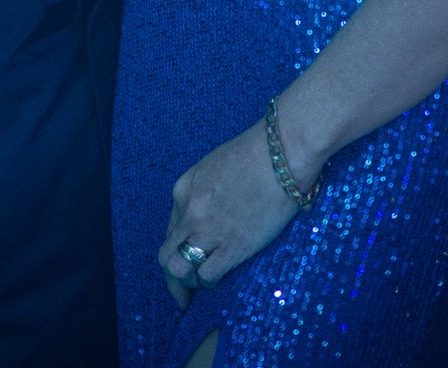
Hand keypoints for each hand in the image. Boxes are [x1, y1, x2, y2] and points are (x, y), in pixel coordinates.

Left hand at [158, 123, 303, 309]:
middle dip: (172, 278)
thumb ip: (203, 191)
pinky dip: (209, 282)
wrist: (280, 154)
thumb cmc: (255, 153)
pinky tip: (218, 280)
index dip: (177, 249)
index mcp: (183, 189)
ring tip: (201, 286)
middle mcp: (189, 212)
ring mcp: (208, 230)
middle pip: (167, 255)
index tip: (185, 261)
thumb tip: (207, 213)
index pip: (169, 230)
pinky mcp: (231, 245)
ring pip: (179, 269)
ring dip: (188, 283)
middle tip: (183, 294)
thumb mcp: (214, 165)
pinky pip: (207, 275)